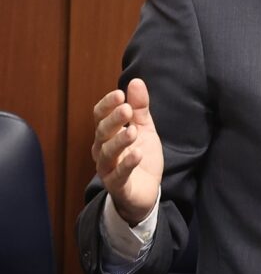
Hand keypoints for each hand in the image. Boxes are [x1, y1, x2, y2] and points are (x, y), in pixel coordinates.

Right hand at [91, 78, 163, 225]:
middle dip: (113, 120)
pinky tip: (137, 154)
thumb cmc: (140, 157)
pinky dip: (127, 164)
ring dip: (120, 141)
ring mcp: (108, 169)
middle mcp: (103, 151)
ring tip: (133, 131)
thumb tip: (136, 81)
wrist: (146, 192)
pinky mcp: (118, 186)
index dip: (108, 105)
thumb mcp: (144, 129)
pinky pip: (119, 175)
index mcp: (107, 135)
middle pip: (102, 133)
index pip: (100, 117)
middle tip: (126, 109)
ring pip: (108, 154)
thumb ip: (140, 108)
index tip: (120, 94)